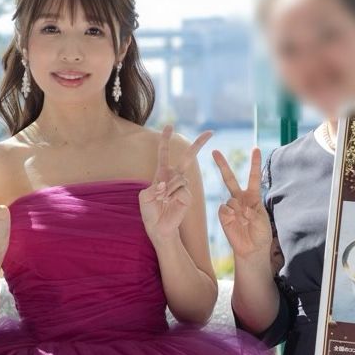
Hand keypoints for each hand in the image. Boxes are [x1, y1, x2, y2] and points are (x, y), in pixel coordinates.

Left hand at [139, 125, 212, 243]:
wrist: (158, 228)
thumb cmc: (150, 213)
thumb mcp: (144, 197)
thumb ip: (153, 188)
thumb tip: (166, 184)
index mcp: (162, 175)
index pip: (164, 154)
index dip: (165, 140)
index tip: (169, 126)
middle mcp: (175, 178)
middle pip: (188, 158)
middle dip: (199, 144)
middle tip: (210, 132)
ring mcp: (183, 187)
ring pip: (179, 177)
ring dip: (168, 188)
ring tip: (162, 199)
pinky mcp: (188, 196)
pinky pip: (181, 188)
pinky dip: (172, 193)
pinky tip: (168, 201)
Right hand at [212, 147, 273, 261]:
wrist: (252, 249)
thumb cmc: (261, 234)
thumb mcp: (263, 220)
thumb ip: (252, 211)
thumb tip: (240, 206)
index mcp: (253, 197)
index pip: (253, 177)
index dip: (254, 163)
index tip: (256, 148)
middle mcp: (240, 199)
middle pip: (229, 179)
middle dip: (222, 165)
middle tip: (214, 151)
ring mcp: (230, 207)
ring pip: (231, 200)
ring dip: (240, 211)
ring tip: (245, 222)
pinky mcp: (223, 216)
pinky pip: (224, 209)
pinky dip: (231, 215)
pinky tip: (236, 223)